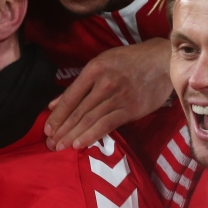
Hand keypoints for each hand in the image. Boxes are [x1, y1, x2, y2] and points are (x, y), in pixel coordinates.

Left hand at [44, 37, 173, 150]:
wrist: (161, 61)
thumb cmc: (129, 60)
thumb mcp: (102, 63)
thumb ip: (78, 84)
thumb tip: (54, 103)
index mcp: (94, 69)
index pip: (70, 96)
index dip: (58, 115)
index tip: (47, 128)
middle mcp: (104, 83)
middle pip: (78, 111)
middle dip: (62, 129)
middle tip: (50, 144)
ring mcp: (118, 97)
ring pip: (90, 119)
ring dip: (73, 135)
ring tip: (60, 147)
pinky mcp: (131, 109)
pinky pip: (107, 124)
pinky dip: (92, 135)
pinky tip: (80, 144)